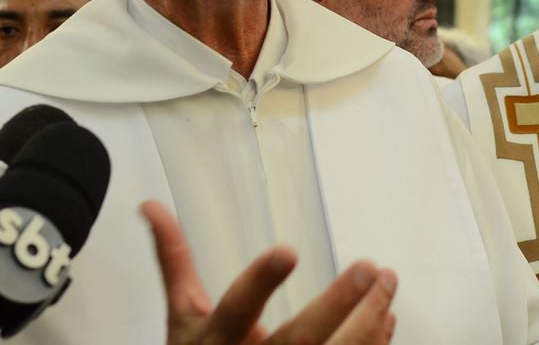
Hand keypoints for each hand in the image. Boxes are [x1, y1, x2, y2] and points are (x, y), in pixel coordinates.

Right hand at [141, 200, 397, 344]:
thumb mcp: (181, 315)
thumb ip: (174, 260)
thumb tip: (151, 207)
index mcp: (217, 340)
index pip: (237, 309)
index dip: (261, 282)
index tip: (287, 250)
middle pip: (300, 339)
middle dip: (338, 304)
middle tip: (368, 268)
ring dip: (369, 319)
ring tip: (387, 282)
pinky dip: (374, 343)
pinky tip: (386, 316)